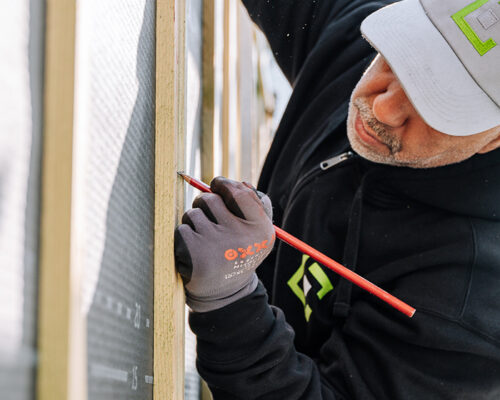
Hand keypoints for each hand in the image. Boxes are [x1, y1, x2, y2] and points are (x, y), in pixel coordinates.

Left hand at [174, 177, 274, 312]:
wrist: (225, 295)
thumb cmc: (240, 255)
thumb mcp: (259, 235)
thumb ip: (257, 206)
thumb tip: (242, 183)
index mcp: (260, 229)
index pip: (240, 192)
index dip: (224, 184)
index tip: (216, 185)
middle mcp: (240, 235)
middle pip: (211, 199)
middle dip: (204, 204)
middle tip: (207, 218)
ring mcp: (216, 243)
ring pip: (193, 214)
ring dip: (193, 222)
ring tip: (204, 241)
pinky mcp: (194, 252)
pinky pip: (182, 229)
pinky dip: (184, 238)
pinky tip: (194, 253)